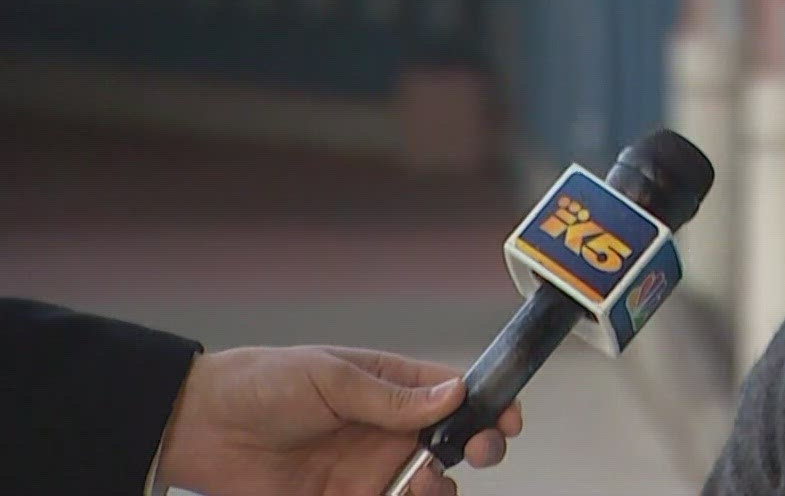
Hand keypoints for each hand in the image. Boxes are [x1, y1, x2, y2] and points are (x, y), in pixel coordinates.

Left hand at [155, 345, 524, 495]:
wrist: (198, 429)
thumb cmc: (261, 384)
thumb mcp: (330, 377)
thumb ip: (390, 397)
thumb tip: (453, 395)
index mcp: (389, 387)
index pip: (453, 394)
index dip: (488, 405)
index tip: (509, 420)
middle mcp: (386, 431)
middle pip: (453, 443)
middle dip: (477, 448)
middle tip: (478, 451)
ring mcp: (367, 471)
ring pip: (428, 485)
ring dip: (438, 486)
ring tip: (422, 482)